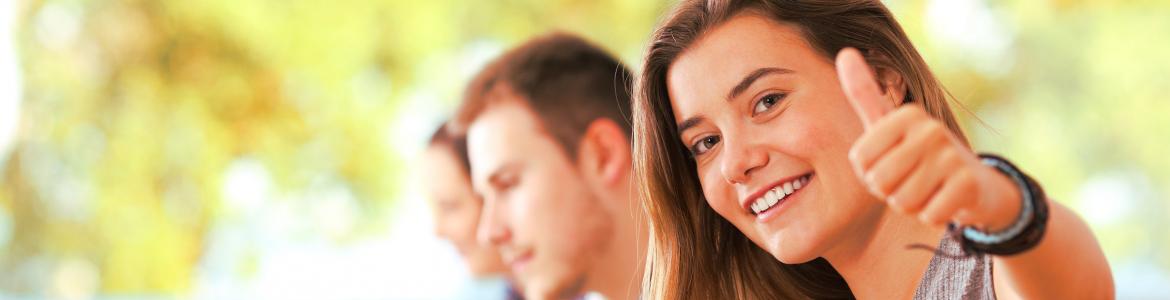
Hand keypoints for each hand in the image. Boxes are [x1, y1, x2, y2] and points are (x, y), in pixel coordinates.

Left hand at [835, 48, 1020, 230]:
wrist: (976, 185)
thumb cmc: (918, 156)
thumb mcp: (888, 125)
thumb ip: (864, 94)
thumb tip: (845, 51)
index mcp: (906, 115)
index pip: (860, 162)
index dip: (870, 173)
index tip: (892, 163)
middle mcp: (930, 129)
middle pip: (879, 182)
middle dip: (890, 191)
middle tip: (911, 179)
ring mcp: (952, 155)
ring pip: (902, 201)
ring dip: (911, 204)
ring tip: (928, 189)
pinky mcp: (968, 184)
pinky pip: (927, 215)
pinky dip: (932, 216)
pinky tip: (945, 201)